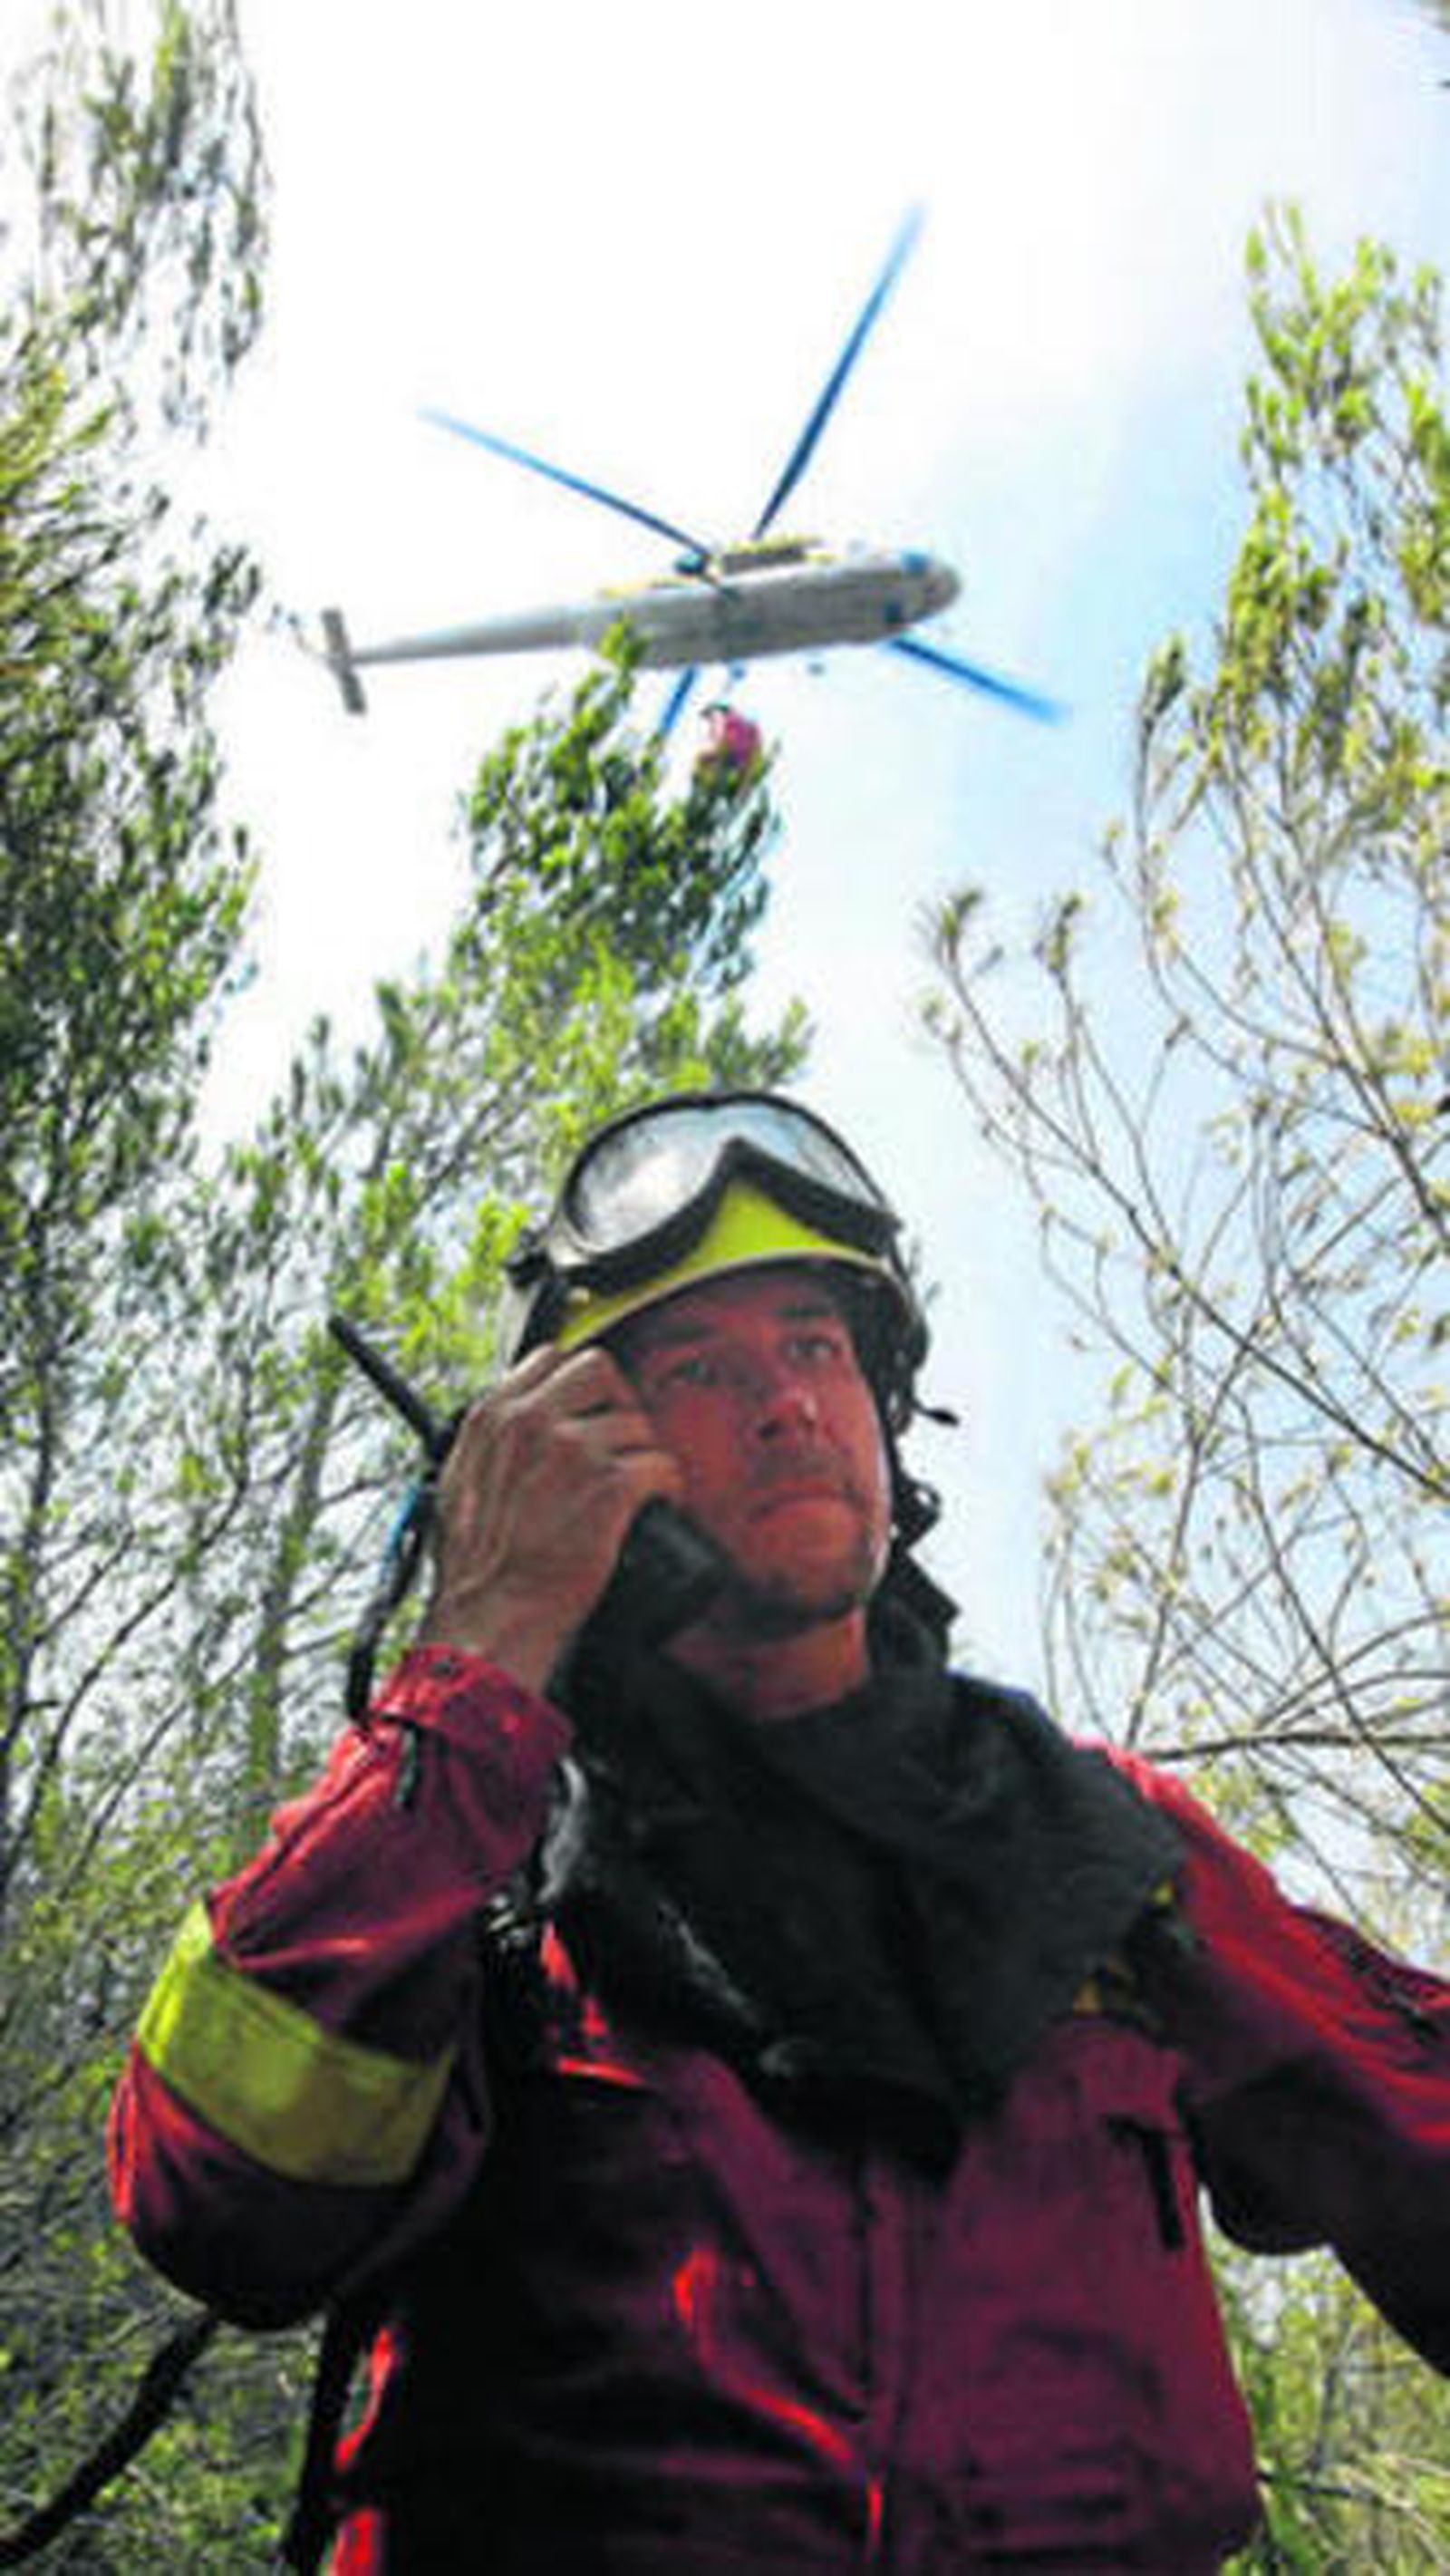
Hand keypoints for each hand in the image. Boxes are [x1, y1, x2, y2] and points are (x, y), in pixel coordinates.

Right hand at [417, 1344, 683, 1689]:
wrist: (491, 1615)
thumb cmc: (474, 1568)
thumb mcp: (458, 1484)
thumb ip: (488, 1447)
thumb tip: (512, 1437)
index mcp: (493, 1419)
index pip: (548, 1360)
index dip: (577, 1383)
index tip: (590, 1405)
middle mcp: (533, 1423)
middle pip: (598, 1369)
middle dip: (617, 1400)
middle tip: (623, 1435)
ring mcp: (574, 1451)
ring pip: (635, 1422)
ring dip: (641, 1452)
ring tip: (637, 1483)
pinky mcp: (611, 1487)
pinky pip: (661, 1463)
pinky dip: (668, 1483)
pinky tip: (660, 1500)